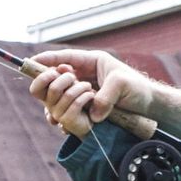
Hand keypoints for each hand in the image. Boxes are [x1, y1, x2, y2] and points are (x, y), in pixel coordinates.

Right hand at [28, 47, 151, 129]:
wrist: (148, 105)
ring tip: (61, 109)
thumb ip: (105, 97)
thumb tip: (92, 114)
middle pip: (55, 76)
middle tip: (57, 88)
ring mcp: (83, 92)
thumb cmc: (137, 88)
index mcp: (91, 62)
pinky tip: (61, 124)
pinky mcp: (86, 108)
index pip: (64, 57)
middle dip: (52, 83)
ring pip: (58, 95)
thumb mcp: (121, 86)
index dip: (47, 59)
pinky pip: (66, 110)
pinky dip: (61, 116)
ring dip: (56, 101)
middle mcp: (84, 76)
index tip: (31, 62)